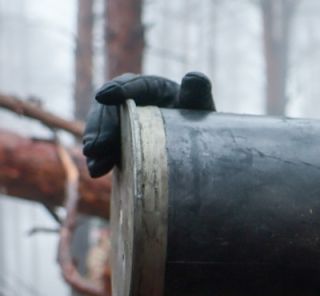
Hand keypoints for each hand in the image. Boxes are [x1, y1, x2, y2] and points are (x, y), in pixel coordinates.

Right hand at [81, 72, 215, 177]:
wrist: (199, 148)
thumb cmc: (200, 122)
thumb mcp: (200, 108)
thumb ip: (198, 93)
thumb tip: (195, 77)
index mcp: (153, 87)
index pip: (135, 85)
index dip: (119, 90)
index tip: (104, 96)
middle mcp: (133, 100)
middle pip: (112, 107)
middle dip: (102, 125)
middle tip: (96, 145)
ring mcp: (124, 121)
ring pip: (103, 126)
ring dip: (96, 142)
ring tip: (94, 159)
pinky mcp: (120, 140)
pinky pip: (106, 145)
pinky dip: (100, 157)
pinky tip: (96, 169)